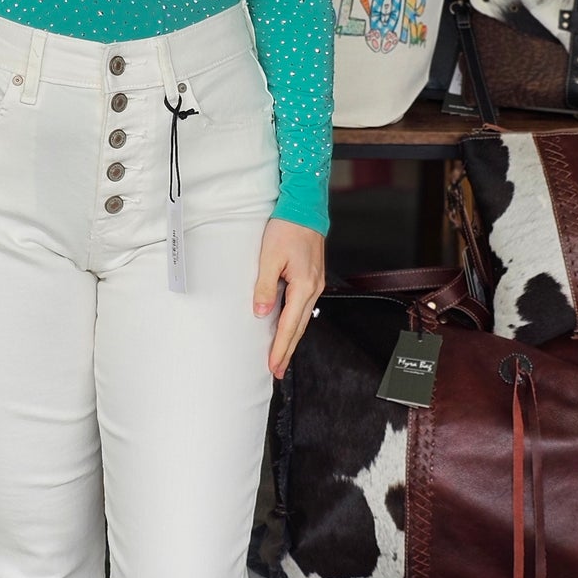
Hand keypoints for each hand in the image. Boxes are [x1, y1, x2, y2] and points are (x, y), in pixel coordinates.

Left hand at [252, 216, 325, 379]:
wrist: (304, 207)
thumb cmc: (287, 228)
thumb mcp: (269, 257)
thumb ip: (265, 287)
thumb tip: (261, 313)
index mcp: (304, 286)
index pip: (289, 325)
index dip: (280, 347)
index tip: (273, 365)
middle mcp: (313, 288)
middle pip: (299, 327)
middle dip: (287, 350)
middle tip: (278, 370)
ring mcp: (315, 283)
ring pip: (303, 319)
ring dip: (291, 338)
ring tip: (282, 355)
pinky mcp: (312, 278)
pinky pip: (303, 307)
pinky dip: (295, 322)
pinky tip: (288, 327)